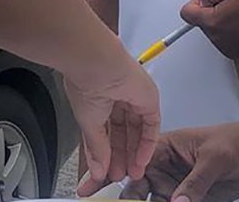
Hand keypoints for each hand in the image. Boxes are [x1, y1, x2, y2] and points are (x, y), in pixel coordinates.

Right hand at [63, 50, 160, 190]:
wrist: (97, 64)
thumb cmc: (87, 82)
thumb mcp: (89, 123)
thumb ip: (96, 149)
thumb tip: (96, 170)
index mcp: (100, 100)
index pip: (107, 130)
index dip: (108, 152)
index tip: (107, 170)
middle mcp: (118, 98)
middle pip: (124, 133)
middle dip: (122, 156)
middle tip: (121, 175)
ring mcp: (135, 98)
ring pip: (138, 131)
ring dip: (135, 153)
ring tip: (132, 173)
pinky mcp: (149, 98)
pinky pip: (151, 126)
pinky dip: (147, 144)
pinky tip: (141, 160)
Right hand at [83, 121, 238, 201]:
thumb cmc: (235, 143)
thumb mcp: (214, 159)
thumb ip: (195, 182)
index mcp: (163, 147)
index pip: (132, 163)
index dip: (110, 174)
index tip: (93, 189)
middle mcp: (163, 168)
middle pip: (136, 189)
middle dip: (125, 201)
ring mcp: (173, 186)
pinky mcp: (186, 200)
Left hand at [180, 0, 238, 59]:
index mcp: (213, 22)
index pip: (187, 13)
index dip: (196, 3)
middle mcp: (216, 39)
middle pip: (200, 22)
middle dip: (211, 11)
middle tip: (231, 4)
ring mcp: (225, 48)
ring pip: (212, 31)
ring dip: (220, 22)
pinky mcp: (235, 53)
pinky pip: (223, 39)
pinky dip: (229, 31)